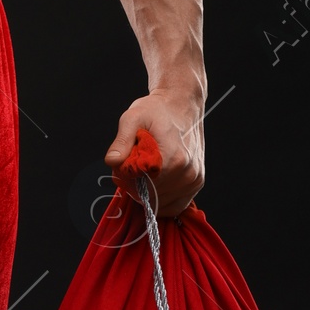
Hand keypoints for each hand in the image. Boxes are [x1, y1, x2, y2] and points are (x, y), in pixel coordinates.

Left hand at [105, 90, 203, 216]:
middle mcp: (186, 173)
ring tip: (147, 170)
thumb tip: (112, 161)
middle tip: (133, 166)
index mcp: (171, 159)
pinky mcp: (197, 183)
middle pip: (151, 197)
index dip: (128, 181)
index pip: (141, 188)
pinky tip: (156, 182)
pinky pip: (175, 205)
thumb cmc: (157, 110)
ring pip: (161, 203)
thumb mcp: (133, 118)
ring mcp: (194, 180)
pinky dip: (163, 199)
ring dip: (150, 193)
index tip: (125, 166)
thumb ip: (121, 141)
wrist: (182, 104)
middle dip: (137, 186)